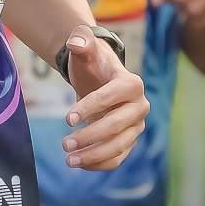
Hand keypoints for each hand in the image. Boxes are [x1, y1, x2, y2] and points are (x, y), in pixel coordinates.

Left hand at [60, 24, 148, 172]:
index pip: (111, 97)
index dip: (90, 108)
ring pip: (119, 146)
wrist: (98, 79)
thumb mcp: (84, 49)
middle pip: (117, 126)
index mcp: (131, 83)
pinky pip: (118, 158)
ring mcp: (136, 126)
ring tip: (69, 160)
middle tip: (64, 143)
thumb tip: (76, 41)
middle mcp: (140, 106)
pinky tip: (79, 164)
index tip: (67, 119)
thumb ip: (81, 41)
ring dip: (94, 155)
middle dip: (90, 137)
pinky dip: (99, 164)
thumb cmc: (91, 64)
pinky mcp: (129, 141)